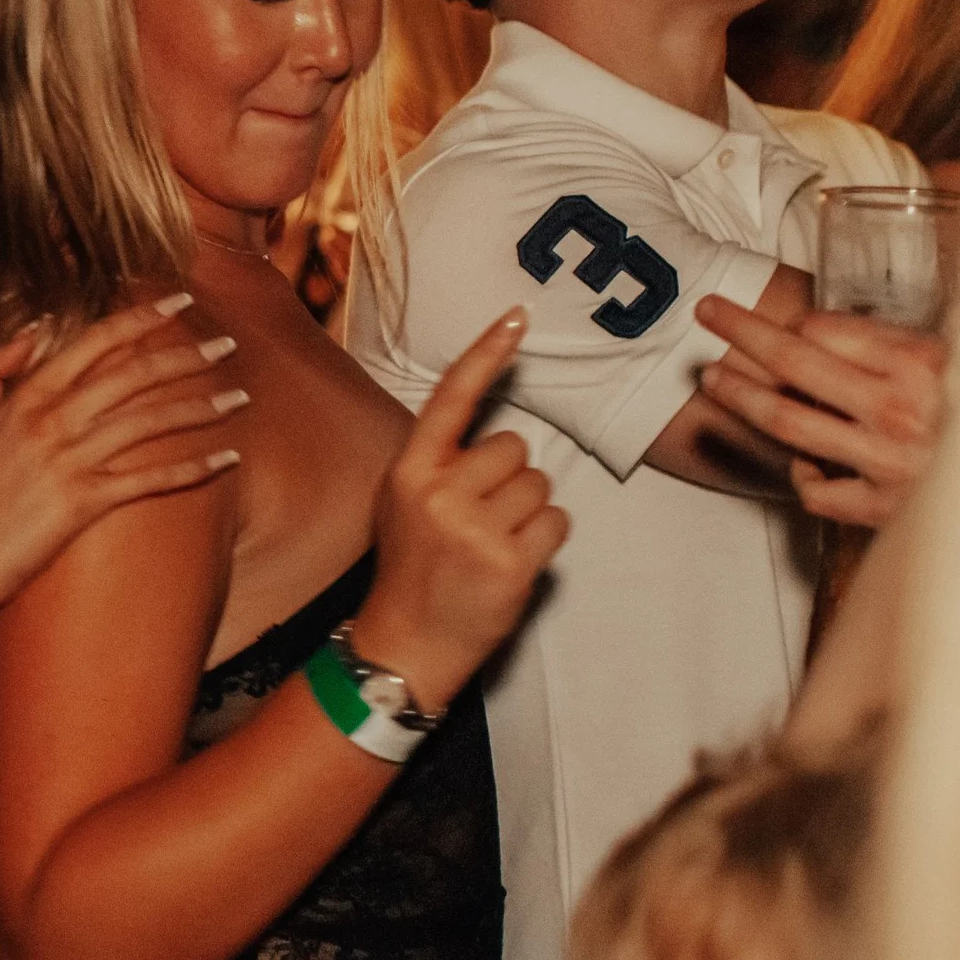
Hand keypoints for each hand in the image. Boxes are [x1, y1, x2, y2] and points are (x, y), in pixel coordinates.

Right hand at [0, 293, 248, 614]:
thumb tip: (31, 333)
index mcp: (28, 395)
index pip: (94, 341)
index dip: (141, 317)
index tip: (179, 301)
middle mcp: (53, 420)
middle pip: (133, 375)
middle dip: (187, 355)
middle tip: (227, 344)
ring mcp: (70, 461)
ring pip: (149, 422)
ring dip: (202, 407)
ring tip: (241, 397)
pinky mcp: (84, 503)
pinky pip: (150, 479)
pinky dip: (193, 469)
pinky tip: (227, 459)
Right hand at [351, 308, 565, 711]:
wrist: (405, 643)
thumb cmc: (412, 567)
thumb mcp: (403, 503)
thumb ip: (439, 464)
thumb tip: (498, 435)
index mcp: (409, 470)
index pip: (453, 398)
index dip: (487, 354)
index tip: (518, 316)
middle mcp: (438, 491)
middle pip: (514, 447)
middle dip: (509, 479)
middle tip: (479, 520)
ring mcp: (474, 527)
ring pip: (539, 485)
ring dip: (528, 512)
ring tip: (492, 545)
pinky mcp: (509, 561)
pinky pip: (556, 523)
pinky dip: (544, 542)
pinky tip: (511, 563)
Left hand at [696, 295, 944, 526]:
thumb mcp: (958, 362)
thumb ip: (901, 347)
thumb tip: (837, 329)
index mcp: (923, 365)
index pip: (828, 329)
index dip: (796, 322)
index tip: (779, 319)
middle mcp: (899, 411)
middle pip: (793, 363)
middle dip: (742, 333)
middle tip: (709, 313)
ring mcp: (886, 462)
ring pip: (788, 422)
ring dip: (742, 396)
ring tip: (713, 378)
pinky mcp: (883, 510)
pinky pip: (818, 491)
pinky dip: (802, 476)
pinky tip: (802, 463)